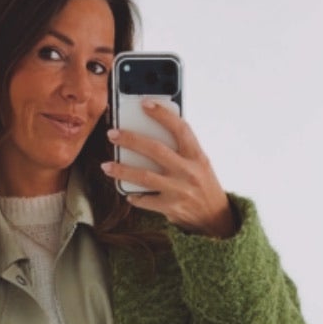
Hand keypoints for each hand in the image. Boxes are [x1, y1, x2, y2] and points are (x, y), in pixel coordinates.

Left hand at [100, 98, 234, 235]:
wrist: (216, 219)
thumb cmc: (204, 186)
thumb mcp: (200, 164)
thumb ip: (182, 149)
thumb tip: (153, 132)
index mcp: (197, 156)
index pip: (180, 129)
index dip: (162, 114)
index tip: (145, 104)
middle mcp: (189, 172)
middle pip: (155, 150)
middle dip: (131, 140)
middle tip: (112, 134)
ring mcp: (179, 190)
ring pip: (144, 177)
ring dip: (122, 170)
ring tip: (106, 165)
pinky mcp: (171, 208)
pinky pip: (146, 200)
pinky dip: (134, 196)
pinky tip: (127, 193)